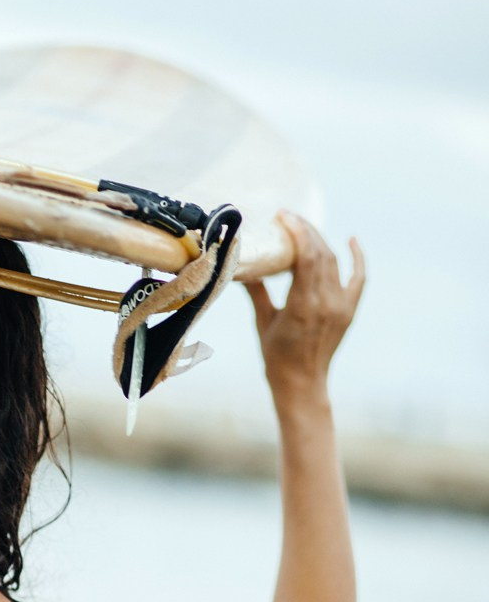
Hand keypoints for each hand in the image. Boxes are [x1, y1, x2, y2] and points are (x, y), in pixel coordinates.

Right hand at [247, 211, 365, 403]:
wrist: (302, 384)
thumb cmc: (276, 357)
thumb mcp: (263, 322)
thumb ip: (257, 291)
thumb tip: (242, 267)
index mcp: (303, 306)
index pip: (307, 256)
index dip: (297, 231)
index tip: (283, 216)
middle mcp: (327, 303)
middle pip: (322, 253)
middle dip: (306, 231)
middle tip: (289, 219)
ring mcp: (341, 306)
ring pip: (335, 261)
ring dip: (320, 241)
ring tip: (304, 229)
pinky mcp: (349, 310)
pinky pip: (359, 277)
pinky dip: (357, 257)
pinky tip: (352, 239)